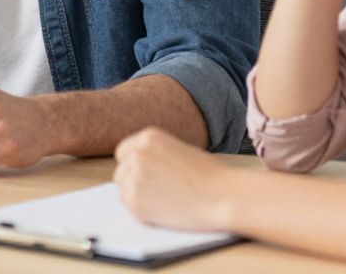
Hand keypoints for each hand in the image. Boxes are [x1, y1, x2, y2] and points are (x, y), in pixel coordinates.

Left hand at [113, 128, 232, 230]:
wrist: (224, 196)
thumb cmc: (211, 176)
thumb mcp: (180, 149)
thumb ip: (156, 154)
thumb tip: (138, 165)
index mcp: (148, 137)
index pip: (124, 152)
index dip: (133, 165)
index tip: (145, 176)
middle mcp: (137, 154)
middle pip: (121, 170)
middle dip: (133, 181)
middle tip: (155, 192)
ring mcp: (134, 177)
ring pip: (122, 188)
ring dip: (136, 194)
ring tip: (163, 200)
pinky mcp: (135, 201)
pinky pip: (128, 205)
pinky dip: (141, 209)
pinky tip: (163, 208)